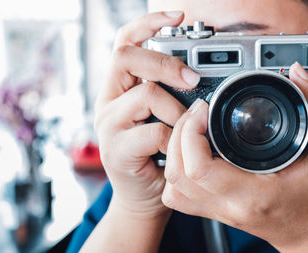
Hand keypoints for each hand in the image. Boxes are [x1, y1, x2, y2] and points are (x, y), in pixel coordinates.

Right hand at [94, 11, 199, 218]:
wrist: (144, 196)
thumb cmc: (159, 154)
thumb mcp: (165, 117)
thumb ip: (172, 94)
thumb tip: (200, 74)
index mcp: (120, 87)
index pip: (125, 42)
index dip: (148, 23)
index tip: (177, 15)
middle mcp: (109, 100)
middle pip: (126, 57)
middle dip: (165, 62)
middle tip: (192, 80)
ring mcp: (108, 124)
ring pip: (145, 94)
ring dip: (177, 109)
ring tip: (188, 126)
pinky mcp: (116, 150)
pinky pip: (153, 132)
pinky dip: (175, 137)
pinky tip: (178, 147)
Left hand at [162, 62, 307, 251]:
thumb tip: (298, 74)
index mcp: (255, 194)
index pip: (199, 168)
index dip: (191, 131)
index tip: (205, 108)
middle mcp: (230, 206)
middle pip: (177, 172)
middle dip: (180, 132)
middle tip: (200, 112)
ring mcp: (218, 212)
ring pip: (173, 185)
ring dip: (174, 151)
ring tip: (193, 129)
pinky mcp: (214, 212)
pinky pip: (179, 196)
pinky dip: (177, 171)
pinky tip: (191, 154)